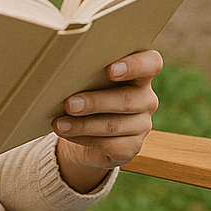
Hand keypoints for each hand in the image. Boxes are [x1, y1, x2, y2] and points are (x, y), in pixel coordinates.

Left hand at [52, 49, 161, 192]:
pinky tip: (67, 133)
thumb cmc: (86, 92)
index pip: (151, 63)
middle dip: (95, 102)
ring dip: (83, 124)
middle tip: (68, 104)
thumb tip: (60, 71)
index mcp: (141, 73)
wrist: (86, 131)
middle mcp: (146, 98)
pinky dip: (84, 138)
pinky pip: (110, 145)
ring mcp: (142, 124)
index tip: (110, 70)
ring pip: (114, 125)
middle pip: (127, 99)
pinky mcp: (132, 147)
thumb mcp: (89, 78)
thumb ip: (86, 71)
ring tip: (59, 123)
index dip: (134, 65)